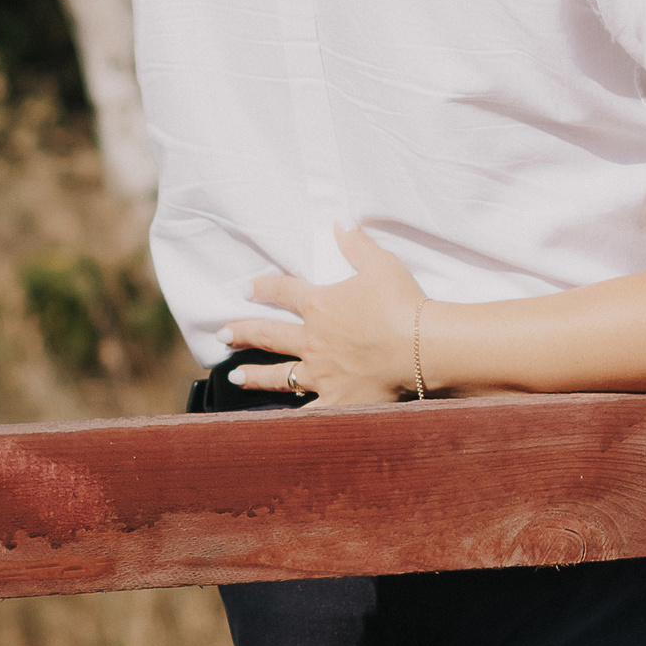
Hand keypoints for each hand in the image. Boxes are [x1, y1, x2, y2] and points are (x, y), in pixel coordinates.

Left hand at [220, 225, 430, 405]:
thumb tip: (339, 221)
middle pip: (268, 334)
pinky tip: (273, 423)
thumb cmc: (403, 303)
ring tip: (235, 376)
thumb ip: (356, 243)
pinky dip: (289, 418)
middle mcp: (313, 340)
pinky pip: (306, 412)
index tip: (245, 289)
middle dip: (242, 332)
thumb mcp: (381, 264)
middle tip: (221, 334)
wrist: (423, 348)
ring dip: (255, 375)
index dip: (262, 288)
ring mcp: (322, 373)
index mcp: (320, 305)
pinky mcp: (337, 401)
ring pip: (279, 374)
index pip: (282, 292)